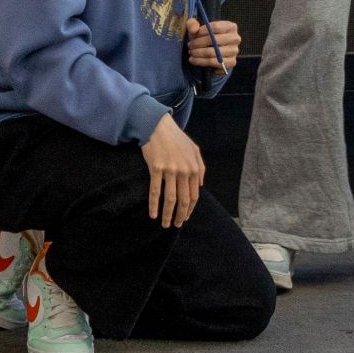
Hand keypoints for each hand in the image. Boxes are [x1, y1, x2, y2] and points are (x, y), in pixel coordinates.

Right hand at [141, 114, 205, 228]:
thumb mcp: (194, 150)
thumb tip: (200, 185)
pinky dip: (154, 205)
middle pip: (184, 200)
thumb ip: (200, 167)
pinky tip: (153, 214)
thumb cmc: (176, 139)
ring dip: (168, 214)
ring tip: (165, 224)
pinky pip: (155, 191)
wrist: (158, 127)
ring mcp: (170, 170)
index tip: (186, 217)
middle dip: (181, 215)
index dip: (190, 209)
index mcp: (194, 168)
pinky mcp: (156, 169)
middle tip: (177, 225)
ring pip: (170, 199)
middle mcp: (184, 171)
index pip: (194, 195)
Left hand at [186, 18, 239, 73]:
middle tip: (190, 45)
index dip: (202, 31)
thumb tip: (194, 30)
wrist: (213, 50)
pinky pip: (215, 63)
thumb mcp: (198, 28)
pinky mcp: (232, 62)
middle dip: (198, 43)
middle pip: (215, 40)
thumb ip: (192, 24)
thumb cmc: (205, 37)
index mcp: (231, 26)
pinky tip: (194, 60)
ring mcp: (235, 51)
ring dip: (198, 53)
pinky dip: (201, 62)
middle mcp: (235, 38)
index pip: (215, 27)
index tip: (193, 34)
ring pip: (213, 53)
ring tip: (191, 52)